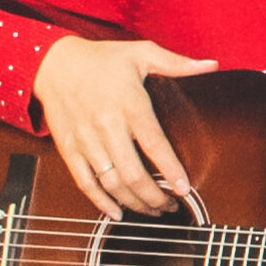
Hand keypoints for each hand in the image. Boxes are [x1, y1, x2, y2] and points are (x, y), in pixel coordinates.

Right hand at [33, 36, 217, 218]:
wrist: (52, 62)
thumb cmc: (102, 59)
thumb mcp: (141, 53)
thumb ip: (177, 63)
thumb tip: (213, 65)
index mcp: (129, 104)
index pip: (154, 144)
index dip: (171, 170)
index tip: (185, 189)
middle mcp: (106, 125)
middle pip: (132, 173)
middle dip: (155, 196)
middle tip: (172, 206)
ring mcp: (85, 139)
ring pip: (111, 182)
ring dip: (134, 203)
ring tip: (153, 210)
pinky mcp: (68, 148)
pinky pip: (84, 182)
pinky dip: (100, 201)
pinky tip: (117, 212)